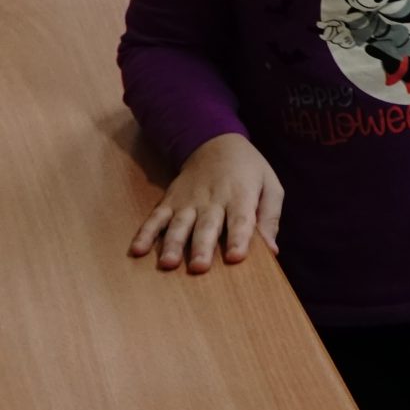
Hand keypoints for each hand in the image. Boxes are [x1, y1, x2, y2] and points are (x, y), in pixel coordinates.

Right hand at [129, 133, 281, 273]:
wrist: (216, 142)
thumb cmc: (248, 171)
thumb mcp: (270, 186)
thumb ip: (270, 217)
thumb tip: (272, 251)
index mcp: (240, 195)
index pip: (240, 219)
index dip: (239, 238)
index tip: (235, 258)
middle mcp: (213, 199)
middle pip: (207, 225)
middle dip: (201, 246)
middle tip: (198, 267)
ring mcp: (188, 201)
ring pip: (179, 224)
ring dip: (172, 244)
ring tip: (167, 264)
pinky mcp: (170, 201)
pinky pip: (156, 218)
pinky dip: (145, 233)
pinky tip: (137, 250)